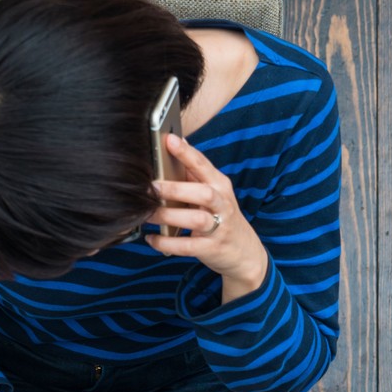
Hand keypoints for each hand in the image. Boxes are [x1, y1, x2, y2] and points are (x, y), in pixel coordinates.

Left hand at [147, 132, 268, 302]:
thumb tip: (172, 143)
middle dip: (176, 189)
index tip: (169, 140)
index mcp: (220, 185)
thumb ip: (193, 173)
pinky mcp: (211, 249)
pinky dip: (167, 243)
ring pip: (196, 220)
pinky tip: (152, 239)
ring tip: (147, 214)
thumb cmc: (221, 216)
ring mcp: (219, 228)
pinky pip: (188, 246)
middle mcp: (222, 204)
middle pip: (203, 193)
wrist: (244, 252)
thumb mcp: (213, 192)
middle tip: (151, 187)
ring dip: (169, 216)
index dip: (186, 152)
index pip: (203, 165)